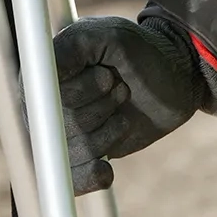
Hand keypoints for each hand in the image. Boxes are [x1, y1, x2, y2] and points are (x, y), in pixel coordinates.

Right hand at [55, 13, 212, 192]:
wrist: (173, 78)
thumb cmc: (141, 51)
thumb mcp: (111, 36)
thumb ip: (75, 47)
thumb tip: (43, 71)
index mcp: (44, 73)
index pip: (44, 97)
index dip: (79, 92)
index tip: (107, 76)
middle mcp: (45, 105)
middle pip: (59, 127)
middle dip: (100, 109)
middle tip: (120, 89)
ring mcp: (63, 133)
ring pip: (72, 153)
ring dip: (106, 135)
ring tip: (122, 110)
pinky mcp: (83, 156)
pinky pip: (73, 181)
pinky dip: (91, 176)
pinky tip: (106, 167)